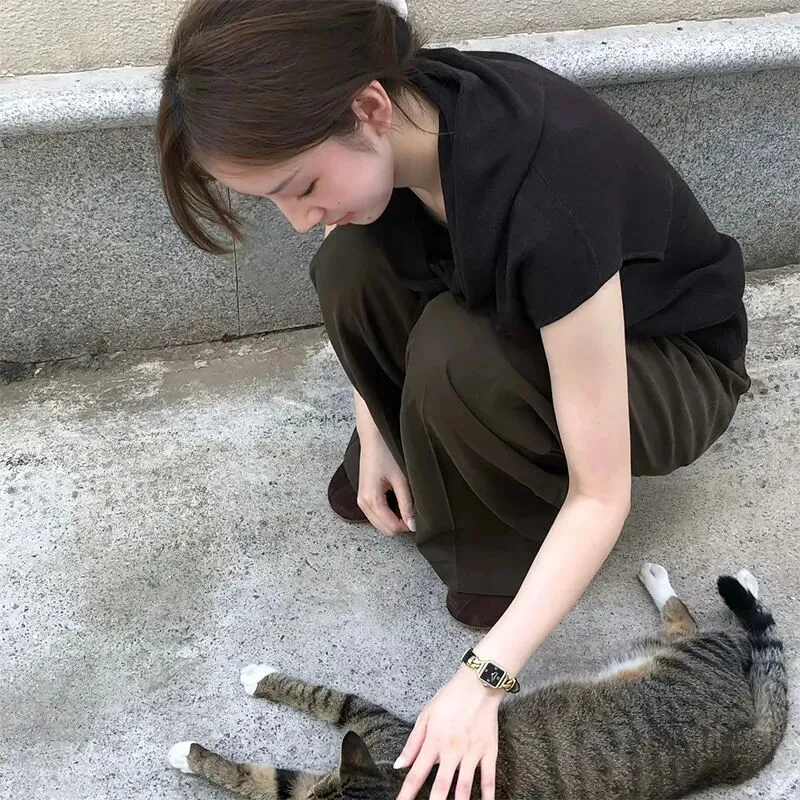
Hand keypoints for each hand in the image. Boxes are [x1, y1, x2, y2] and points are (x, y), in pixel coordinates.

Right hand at [357, 430, 415, 536]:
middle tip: (414, 510)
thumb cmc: (386, 452)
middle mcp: (363, 504)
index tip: (419, 514)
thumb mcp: (401, 479)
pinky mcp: (364, 496)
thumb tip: (413, 525)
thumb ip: (407, 504)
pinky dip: (388, 514)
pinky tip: (397, 501)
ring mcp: (361, 500)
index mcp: (371, 500)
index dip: (408, 525)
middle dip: (400, 524)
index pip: (392, 527)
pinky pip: (377, 515)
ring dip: (394, 519)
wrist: (373, 436)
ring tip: (406, 504)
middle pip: (385, 529)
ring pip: (380, 524)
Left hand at [395, 668, 501, 799]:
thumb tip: (399, 765)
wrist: (478, 684)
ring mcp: (472, 753)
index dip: (407, 793)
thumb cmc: (449, 698)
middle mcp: (452, 750)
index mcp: (434, 741)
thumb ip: (413, 743)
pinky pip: (489, 778)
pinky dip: (487, 796)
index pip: (416, 774)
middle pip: (440, 786)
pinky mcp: (489, 751)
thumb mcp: (425, 715)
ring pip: (464, 786)